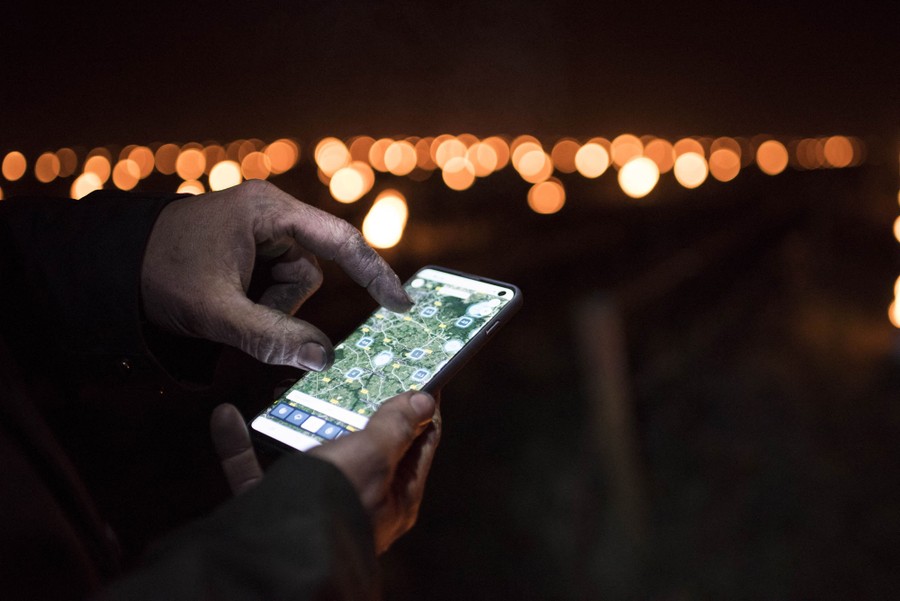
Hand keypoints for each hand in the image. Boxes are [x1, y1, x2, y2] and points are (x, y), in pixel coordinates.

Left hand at [141, 179, 411, 370]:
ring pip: (291, 284)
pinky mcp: (250, 249)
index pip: (339, 240)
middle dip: (279, 303)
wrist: (112, 267)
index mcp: (268, 211)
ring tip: (222, 306)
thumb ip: (272, 337)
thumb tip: (324, 360)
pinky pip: (273, 285)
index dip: (374, 273)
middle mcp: (270, 214)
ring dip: (265, 306)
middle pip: (308, 271)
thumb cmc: (159, 275)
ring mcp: (260, 231)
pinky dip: (256, 303)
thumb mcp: (216, 311)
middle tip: (237, 313)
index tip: (403, 304)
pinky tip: (225, 301)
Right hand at [209, 391, 441, 553]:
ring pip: (307, 456)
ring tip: (287, 389)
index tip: (412, 372)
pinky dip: (242, 446)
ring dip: (294, 422)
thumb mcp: (373, 457)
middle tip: (348, 372)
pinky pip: (255, 472)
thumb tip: (424, 403)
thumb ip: (395, 428)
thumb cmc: (336, 506)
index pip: (419, 444)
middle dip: (353, 409)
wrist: (275, 559)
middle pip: (363, 448)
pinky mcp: (272, 515)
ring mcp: (315, 510)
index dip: (419, 407)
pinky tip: (227, 418)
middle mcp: (359, 504)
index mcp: (396, 496)